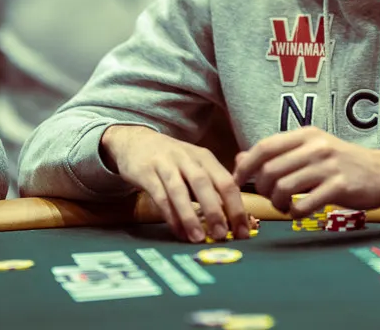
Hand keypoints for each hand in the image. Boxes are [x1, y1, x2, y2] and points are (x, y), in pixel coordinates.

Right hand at [101, 125, 247, 242]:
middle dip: (215, 211)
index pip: (227, 182)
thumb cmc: (173, 160)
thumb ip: (214, 185)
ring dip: (190, 216)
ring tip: (199, 238)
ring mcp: (166, 164)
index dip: (237, 207)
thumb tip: (234, 216)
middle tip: (222, 235)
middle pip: (205, 184)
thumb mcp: (196, 165)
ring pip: (180, 191)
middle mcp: (188, 159)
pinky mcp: (146, 173)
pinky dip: (170, 216)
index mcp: (205, 158)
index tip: (243, 231)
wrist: (136, 141)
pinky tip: (178, 232)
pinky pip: (160, 196)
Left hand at [231, 126, 379, 215]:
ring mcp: (328, 166)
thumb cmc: (341, 162)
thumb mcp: (311, 149)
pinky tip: (299, 211)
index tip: (237, 180)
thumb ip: (277, 153)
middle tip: (269, 196)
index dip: (245, 166)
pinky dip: (294, 213)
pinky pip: (304, 204)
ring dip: (277, 203)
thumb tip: (239, 159)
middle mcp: (316, 147)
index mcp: (306, 135)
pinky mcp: (339, 187)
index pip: (264, 147)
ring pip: (283, 187)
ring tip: (284, 205)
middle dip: (261, 188)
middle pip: (270, 170)